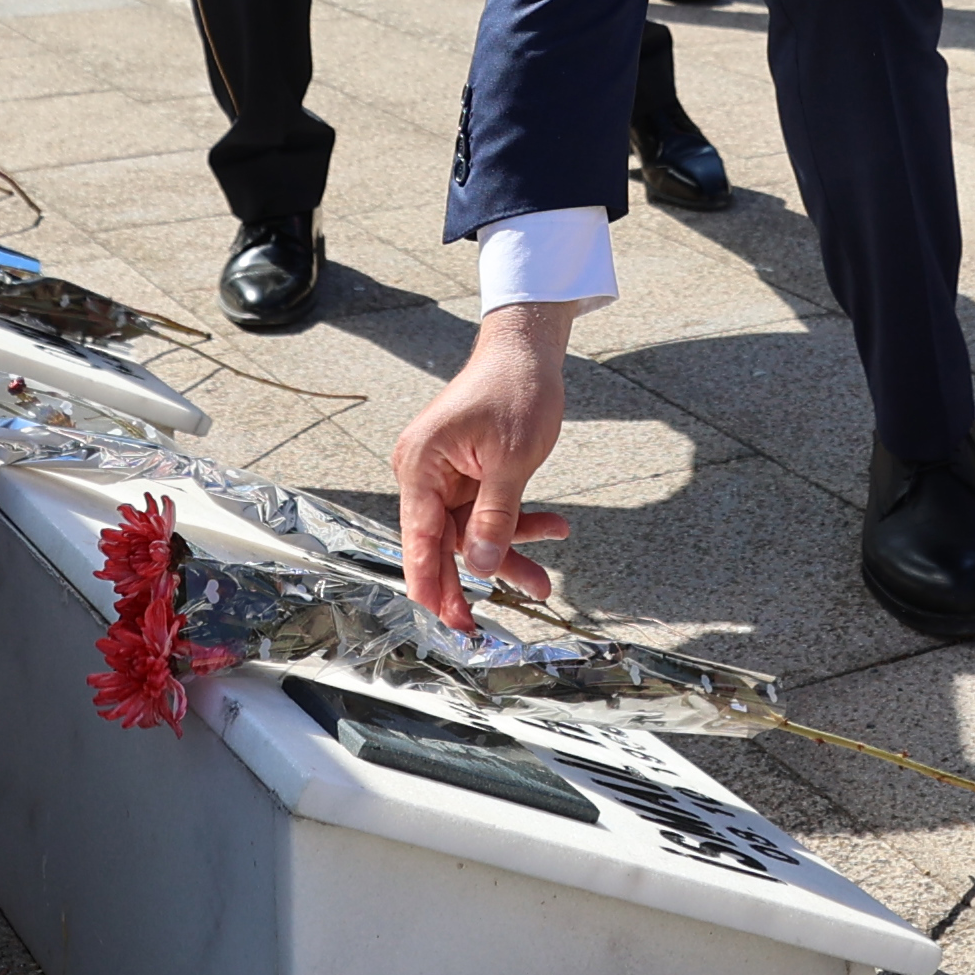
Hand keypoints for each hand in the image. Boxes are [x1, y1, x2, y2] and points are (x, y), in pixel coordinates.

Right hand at [396, 303, 578, 628]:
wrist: (528, 350)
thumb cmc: (515, 389)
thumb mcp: (513, 461)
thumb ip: (494, 518)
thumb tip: (477, 567)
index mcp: (421, 465)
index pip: (420, 538)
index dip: (433, 585)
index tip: (449, 621)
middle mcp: (424, 471)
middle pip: (444, 541)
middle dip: (476, 576)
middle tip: (486, 624)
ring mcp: (444, 473)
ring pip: (470, 531)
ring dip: (507, 552)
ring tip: (544, 581)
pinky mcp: (465, 473)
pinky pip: (485, 511)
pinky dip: (516, 524)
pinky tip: (554, 528)